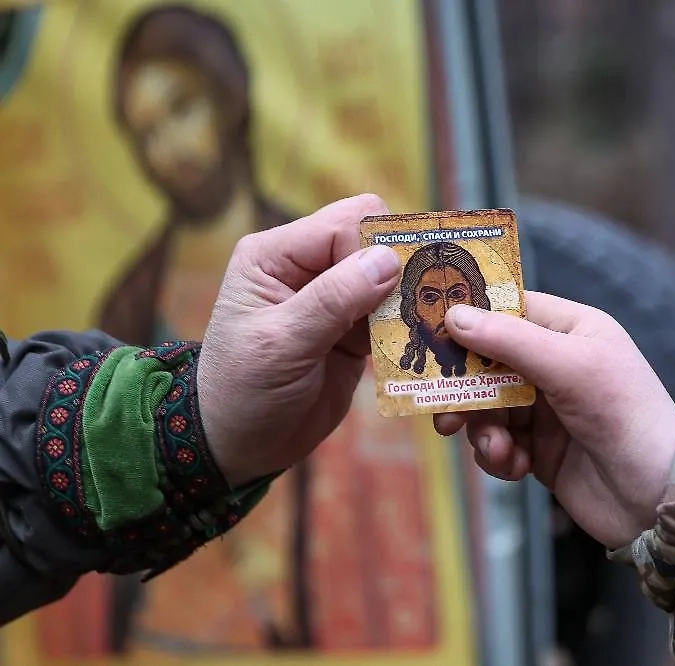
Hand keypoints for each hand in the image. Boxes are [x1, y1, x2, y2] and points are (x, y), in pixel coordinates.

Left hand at [197, 194, 400, 486]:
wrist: (240, 445)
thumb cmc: (243, 391)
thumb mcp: (282, 345)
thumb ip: (332, 300)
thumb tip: (387, 259)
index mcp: (276, 254)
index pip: (344, 223)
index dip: (374, 248)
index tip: (393, 289)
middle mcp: (306, 266)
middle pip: (373, 239)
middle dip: (399, 267)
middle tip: (417, 304)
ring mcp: (334, 296)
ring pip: (391, 274)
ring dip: (409, 298)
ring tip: (425, 325)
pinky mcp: (354, 328)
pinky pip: (393, 311)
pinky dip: (408, 324)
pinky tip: (418, 342)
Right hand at [434, 292, 674, 547]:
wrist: (659, 498)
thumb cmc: (626, 417)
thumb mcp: (570, 368)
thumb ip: (510, 340)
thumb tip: (454, 315)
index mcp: (570, 329)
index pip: (507, 309)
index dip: (468, 318)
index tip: (428, 330)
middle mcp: (554, 363)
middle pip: (485, 361)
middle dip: (464, 386)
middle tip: (443, 408)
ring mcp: (544, 408)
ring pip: (484, 406)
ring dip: (482, 428)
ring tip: (497, 449)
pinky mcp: (537, 449)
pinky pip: (496, 442)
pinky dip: (497, 455)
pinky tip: (515, 467)